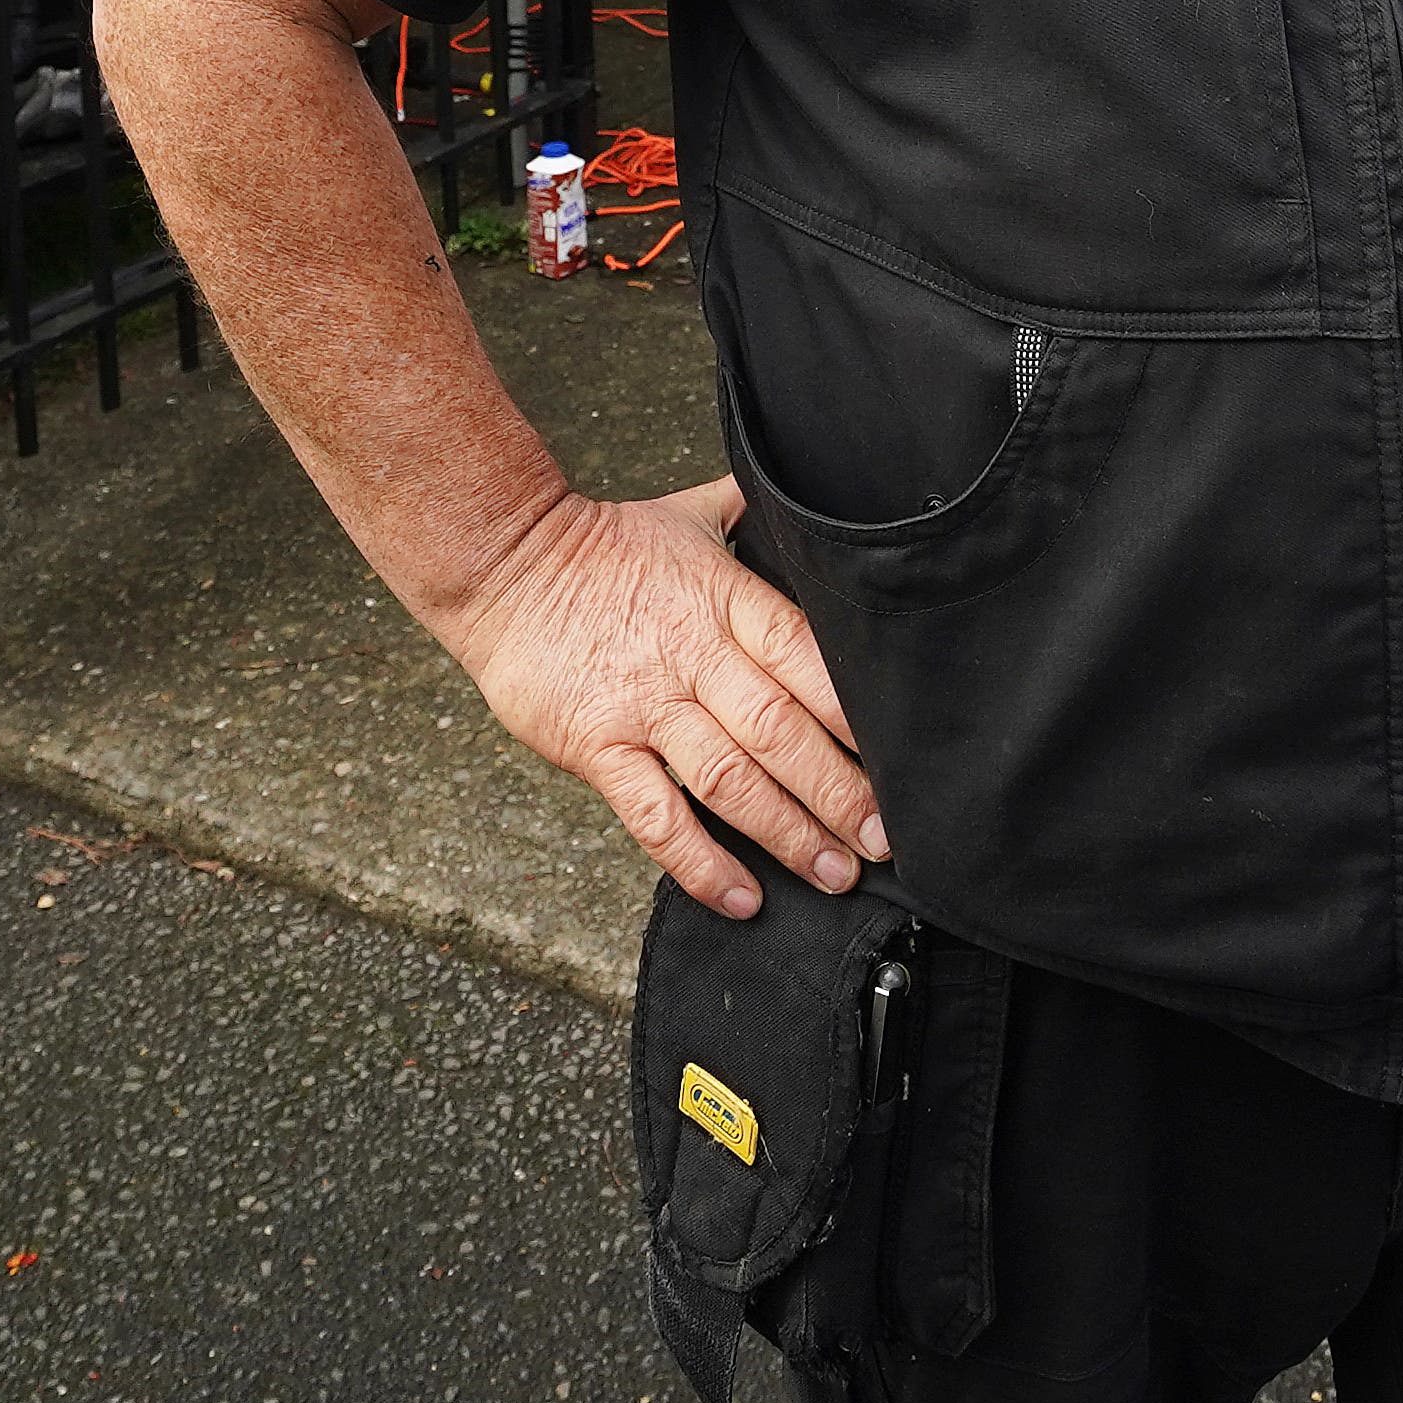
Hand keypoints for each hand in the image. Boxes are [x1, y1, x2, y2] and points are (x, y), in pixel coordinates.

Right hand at [435, 475, 882, 918]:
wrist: (502, 562)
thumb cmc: (599, 544)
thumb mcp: (688, 515)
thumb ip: (750, 518)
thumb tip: (807, 504)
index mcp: (726, 601)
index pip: (808, 660)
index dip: (856, 715)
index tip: (900, 760)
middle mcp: (693, 656)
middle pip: (781, 730)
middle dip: (839, 790)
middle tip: (883, 839)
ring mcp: (645, 705)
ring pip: (730, 780)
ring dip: (788, 833)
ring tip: (833, 873)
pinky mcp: (599, 747)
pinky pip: (656, 816)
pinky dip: (700, 863)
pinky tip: (742, 897)